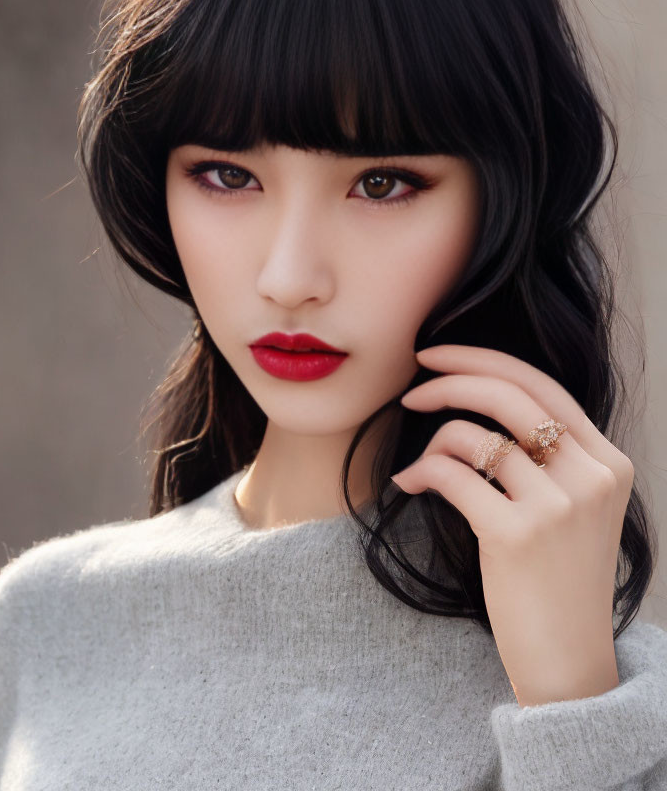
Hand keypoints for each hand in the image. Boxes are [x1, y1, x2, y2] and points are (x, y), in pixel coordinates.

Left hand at [390, 344, 633, 706]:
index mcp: (608, 461)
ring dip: (433, 442)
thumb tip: (476, 401)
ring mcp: (560, 506)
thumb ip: (547, 456)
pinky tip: (408, 483)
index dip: (482, 360)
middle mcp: (593, 475)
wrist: (569, 660)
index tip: (437, 357)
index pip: (542, 384)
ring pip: (474, 435)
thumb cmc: (557, 579)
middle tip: (411, 388)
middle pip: (509, 394)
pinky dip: (421, 471)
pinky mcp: (519, 535)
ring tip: (421, 467)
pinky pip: (453, 474)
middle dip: (449, 380)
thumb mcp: (574, 508)